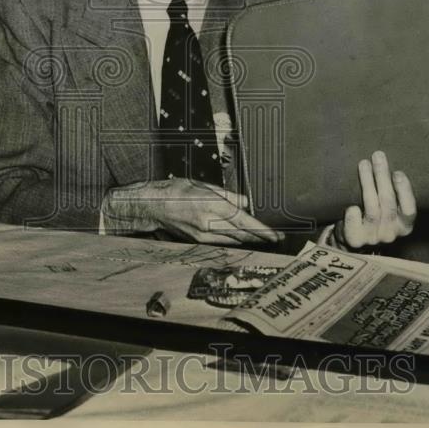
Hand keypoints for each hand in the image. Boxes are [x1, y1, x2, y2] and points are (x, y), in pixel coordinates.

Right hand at [102, 178, 283, 245]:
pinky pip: (221, 242)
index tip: (275, 235)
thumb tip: (244, 203)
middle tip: (275, 239)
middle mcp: (210, 223)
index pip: (244, 221)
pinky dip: (233, 240)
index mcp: (213, 205)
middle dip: (260, 238)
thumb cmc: (176, 190)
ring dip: (248, 240)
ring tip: (262, 238)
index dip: (262, 230)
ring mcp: (203, 235)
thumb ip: (227, 195)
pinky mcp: (197, 241)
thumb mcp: (204, 186)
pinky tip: (240, 238)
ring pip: (232, 240)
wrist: (153, 206)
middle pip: (241, 235)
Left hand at [320, 151, 416, 249]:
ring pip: (371, 208)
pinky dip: (353, 215)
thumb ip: (392, 192)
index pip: (409, 210)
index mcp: (404, 225)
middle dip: (382, 176)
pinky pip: (354, 226)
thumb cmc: (374, 214)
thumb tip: (386, 159)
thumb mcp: (388, 207)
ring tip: (364, 164)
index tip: (397, 172)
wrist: (354, 239)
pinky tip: (351, 205)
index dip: (405, 192)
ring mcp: (373, 237)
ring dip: (367, 183)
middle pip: (388, 203)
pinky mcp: (356, 239)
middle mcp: (390, 232)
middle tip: (378, 156)